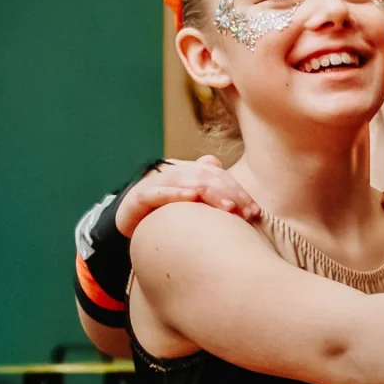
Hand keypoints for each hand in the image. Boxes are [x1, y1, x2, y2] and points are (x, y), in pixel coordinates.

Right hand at [115, 155, 259, 235]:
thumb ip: (204, 186)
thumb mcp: (188, 202)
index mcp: (188, 172)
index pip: (219, 177)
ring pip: (187, 182)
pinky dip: (175, 193)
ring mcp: (156, 183)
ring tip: (229, 207)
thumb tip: (215, 162)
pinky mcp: (140, 196)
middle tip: (247, 212)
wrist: (128, 221)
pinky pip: (159, 193)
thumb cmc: (163, 214)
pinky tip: (191, 197)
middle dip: (230, 194)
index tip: (255, 212)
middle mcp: (174, 173)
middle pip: (207, 177)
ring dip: (210, 193)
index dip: (238, 192)